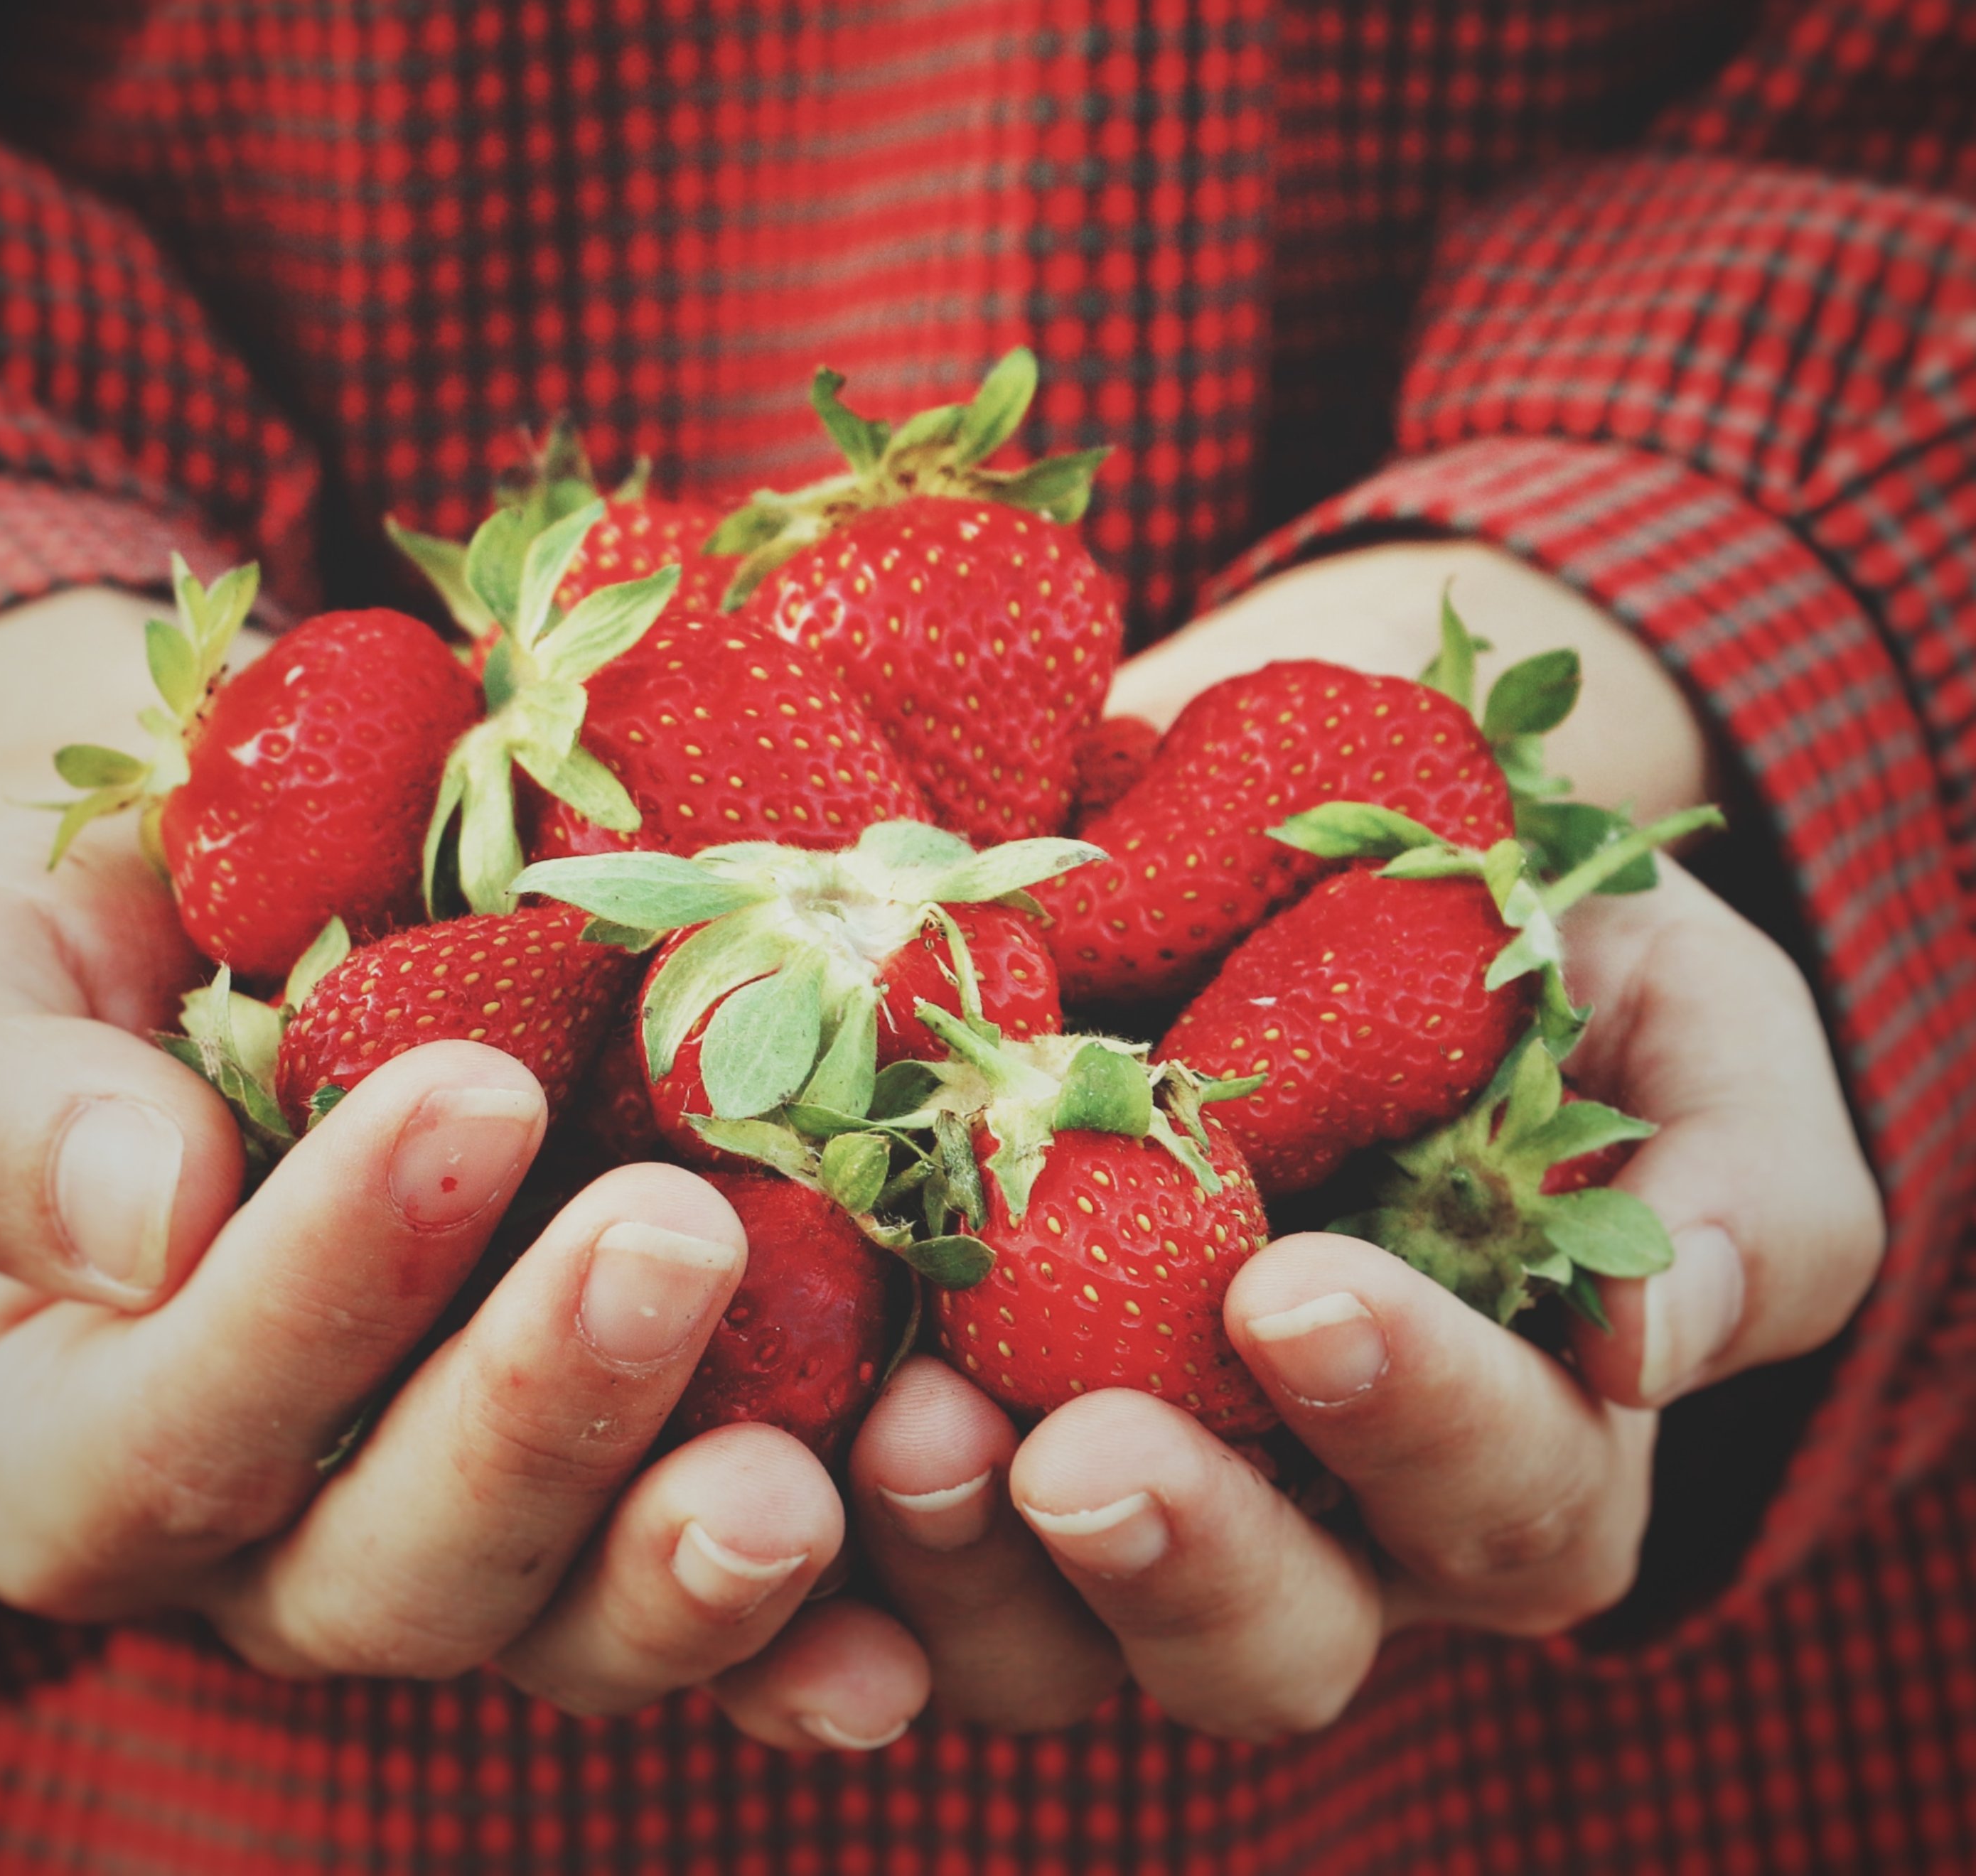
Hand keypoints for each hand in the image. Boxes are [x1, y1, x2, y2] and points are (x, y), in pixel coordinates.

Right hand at [0, 598, 932, 1747]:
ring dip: (688, 1566)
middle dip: (538, 1411)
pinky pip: (713, 1626)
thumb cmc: (82, 957)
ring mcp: (466, 1544)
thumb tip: (138, 1212)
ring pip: (567, 1631)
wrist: (241, 936)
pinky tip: (901, 1636)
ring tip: (806, 1475)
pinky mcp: (620, 1511)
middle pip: (396, 1563)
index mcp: (83, 1438)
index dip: (321, 1287)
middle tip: (671, 1235)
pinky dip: (807, 1647)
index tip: (468, 1091)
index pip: (181, 1419)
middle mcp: (272, 1542)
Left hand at [835, 542, 1881, 1732]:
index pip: (1501, 1497)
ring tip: (897, 1425)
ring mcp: (1104, 1471)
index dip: (1414, 1418)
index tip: (1295, 1289)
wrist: (1297, 847)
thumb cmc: (1528, 947)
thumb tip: (1659, 1342)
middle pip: (1265, 1637)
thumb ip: (1740, 1184)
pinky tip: (746, 1447)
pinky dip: (808, 1532)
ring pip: (1041, 1635)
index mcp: (1503, 1440)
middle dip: (1176, 1555)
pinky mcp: (937, 1403)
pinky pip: (862, 1550)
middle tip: (1075, 1451)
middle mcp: (1304, 1507)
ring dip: (963, 1562)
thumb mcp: (1686, 1027)